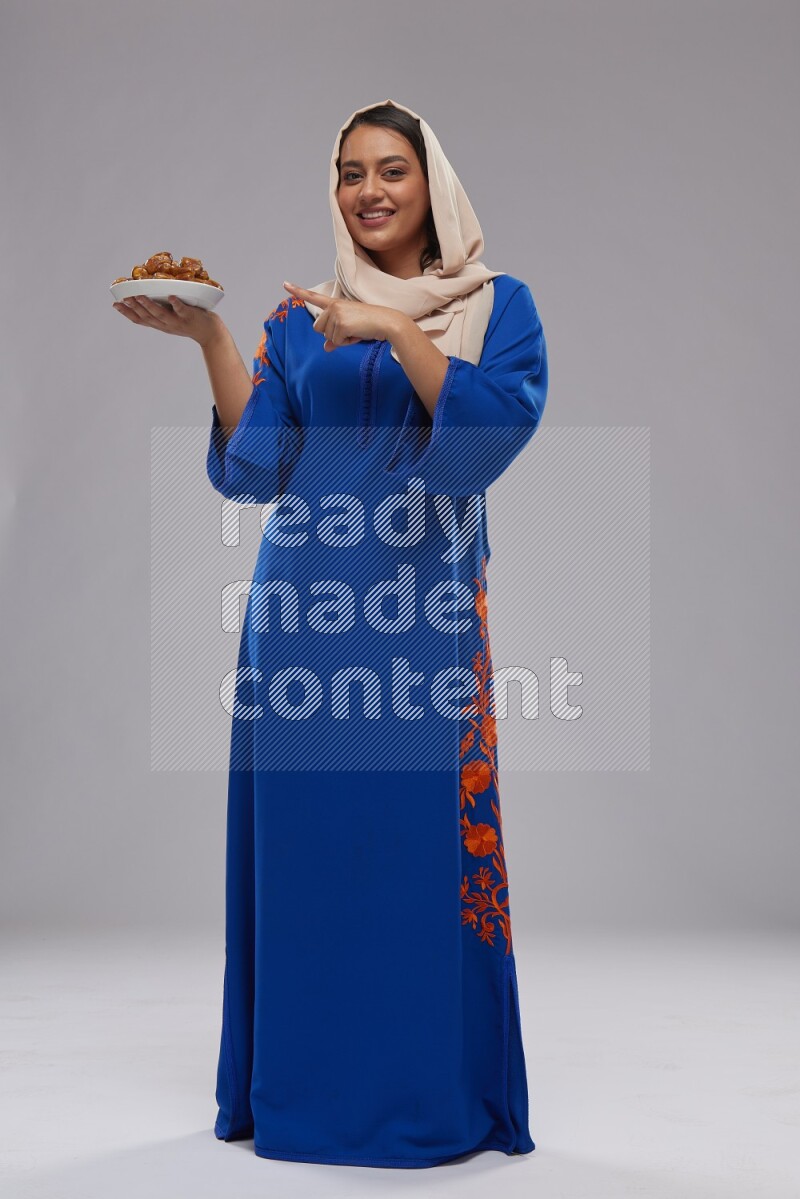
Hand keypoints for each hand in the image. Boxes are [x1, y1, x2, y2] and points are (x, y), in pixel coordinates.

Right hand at [112, 294, 223, 347]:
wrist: (210, 333)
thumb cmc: (189, 322)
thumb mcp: (171, 319)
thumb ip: (160, 311)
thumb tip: (147, 296)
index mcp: (160, 325)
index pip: (140, 320)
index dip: (127, 313)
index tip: (115, 304)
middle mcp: (167, 325)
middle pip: (148, 317)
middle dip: (134, 308)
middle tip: (124, 298)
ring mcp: (178, 321)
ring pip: (161, 314)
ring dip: (150, 305)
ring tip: (140, 296)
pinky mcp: (190, 316)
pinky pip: (182, 310)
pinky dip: (176, 304)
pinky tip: (171, 297)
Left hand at [282, 281, 401, 349]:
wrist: (386, 322)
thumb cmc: (370, 326)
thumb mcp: (350, 331)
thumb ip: (335, 338)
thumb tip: (326, 348)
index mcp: (335, 304)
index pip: (313, 297)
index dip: (298, 291)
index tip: (284, 283)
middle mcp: (333, 306)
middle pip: (318, 328)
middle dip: (331, 334)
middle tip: (350, 330)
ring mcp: (336, 314)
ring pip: (327, 337)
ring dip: (341, 339)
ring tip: (356, 330)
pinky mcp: (340, 323)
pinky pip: (336, 342)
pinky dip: (347, 342)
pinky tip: (357, 333)